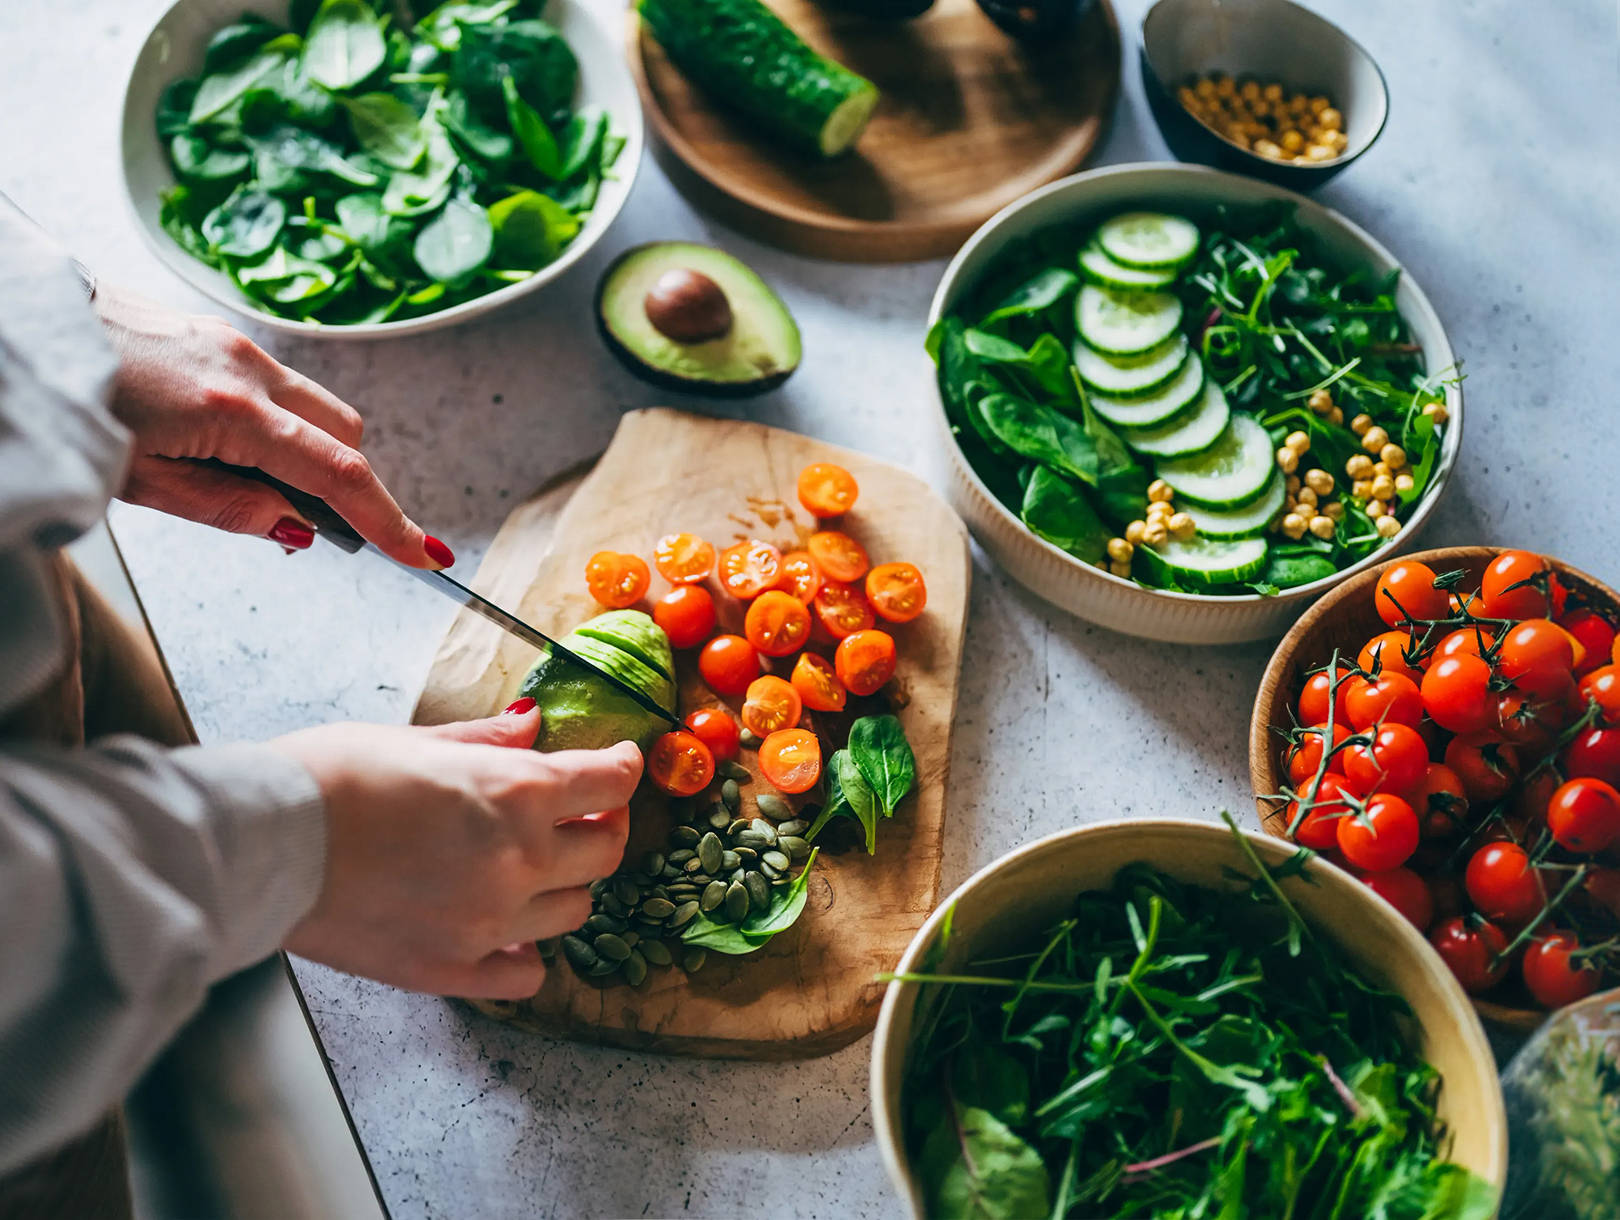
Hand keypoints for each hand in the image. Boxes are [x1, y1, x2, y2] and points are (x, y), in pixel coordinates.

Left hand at [93, 284, 450, 567]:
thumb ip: (230, 507)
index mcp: (230, 411)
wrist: (18, 330)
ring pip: (317, 408)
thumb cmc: (67, 409)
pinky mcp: (219, 334)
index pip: (338, 475)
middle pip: (344, 434)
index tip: (425, 553)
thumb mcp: (143, 483)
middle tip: (307, 525)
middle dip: (349, 484)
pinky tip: (229, 447)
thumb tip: (296, 528)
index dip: (389, 521)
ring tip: (251, 485)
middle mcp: (247, 367)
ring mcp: (236, 344)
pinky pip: (281, 387)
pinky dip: (282, 426)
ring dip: (312, 453)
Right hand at [273, 706, 638, 997]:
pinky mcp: (454, 970)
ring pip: (575, 911)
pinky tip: (505, 929)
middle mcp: (520, 861)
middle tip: (582, 815)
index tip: (619, 764)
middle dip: (603, 826)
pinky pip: (527, 973)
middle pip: (605, 851)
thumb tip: (532, 727)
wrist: (265, 843)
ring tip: (534, 868)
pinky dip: (526, 951)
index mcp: (516, 793)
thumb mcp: (416, 740)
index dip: (622, 768)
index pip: (610, 782)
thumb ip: (486, 741)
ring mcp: (491, 922)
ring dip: (565, 885)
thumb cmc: (331, 778)